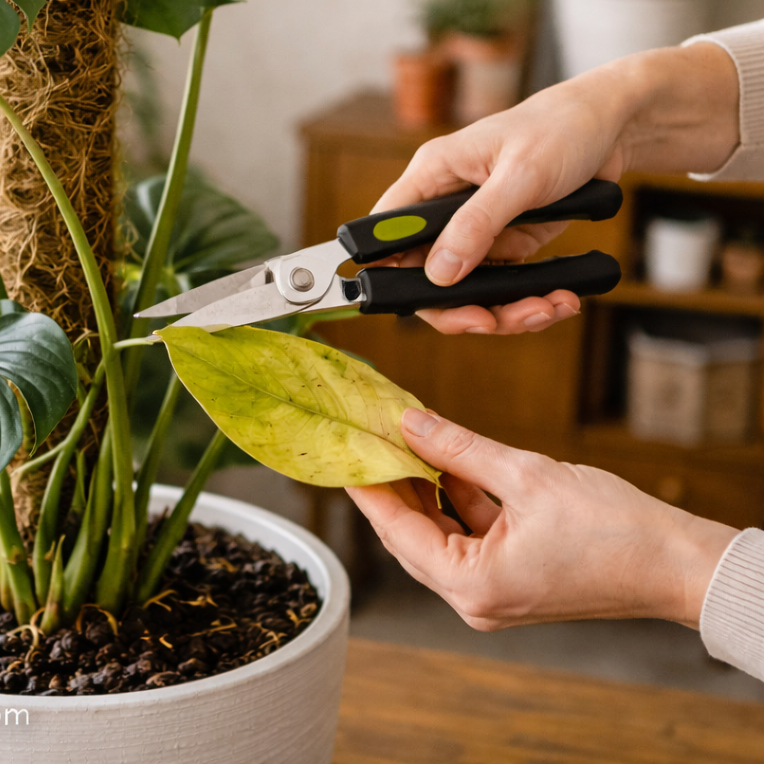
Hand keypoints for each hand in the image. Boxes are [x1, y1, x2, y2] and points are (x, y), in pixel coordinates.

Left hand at [346, 407, 735, 628]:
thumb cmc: (615, 531)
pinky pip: (468, 536)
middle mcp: (475, 599)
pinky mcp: (511, 578)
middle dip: (394, 484)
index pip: (397, 530)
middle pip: (413, 535)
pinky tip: (446, 461)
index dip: (368, 487)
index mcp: (472, 585)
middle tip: (373, 439)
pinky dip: (456, 500)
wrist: (676, 563)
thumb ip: (459, 447)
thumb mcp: (525, 475)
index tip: (345, 454)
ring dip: (424, 489)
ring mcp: (493, 592)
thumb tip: (412, 423)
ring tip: (405, 442)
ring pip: (439, 533)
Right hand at [372, 42, 738, 334]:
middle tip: (491, 320)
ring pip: (467, 289)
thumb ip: (478, 224)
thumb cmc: (561, 128)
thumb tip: (439, 273)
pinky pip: (503, 285)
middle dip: (460, 306)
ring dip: (504, 311)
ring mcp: (476, 228)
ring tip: (547, 309)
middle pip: (426, 275)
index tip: (428, 301)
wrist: (611, 126)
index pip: (388, 232)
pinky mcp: (506, 242)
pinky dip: (528, 301)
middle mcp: (446, 206)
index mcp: (432, 176)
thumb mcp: (520, 175)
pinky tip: (559, 300)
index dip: (393, 272)